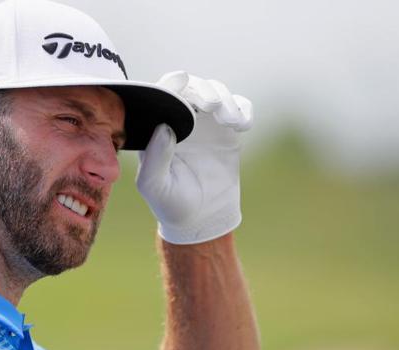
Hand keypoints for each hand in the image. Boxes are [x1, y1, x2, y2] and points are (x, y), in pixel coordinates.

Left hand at [136, 71, 252, 243]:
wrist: (202, 219)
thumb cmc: (171, 203)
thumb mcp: (155, 185)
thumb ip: (155, 158)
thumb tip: (163, 127)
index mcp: (157, 127)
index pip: (162, 95)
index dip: (171, 83)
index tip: (181, 80)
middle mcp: (180, 119)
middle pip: (192, 87)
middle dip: (204, 90)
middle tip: (212, 106)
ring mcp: (205, 123)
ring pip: (217, 93)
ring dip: (225, 100)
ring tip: (230, 121)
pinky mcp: (227, 130)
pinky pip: (239, 108)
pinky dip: (243, 110)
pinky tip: (241, 125)